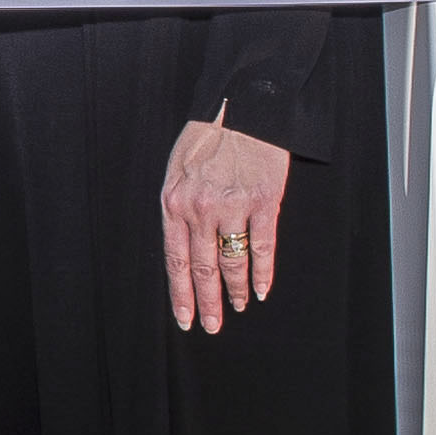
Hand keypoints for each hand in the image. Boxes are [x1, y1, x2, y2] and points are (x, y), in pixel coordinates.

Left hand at [162, 116, 291, 334]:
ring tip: (236, 309)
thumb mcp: (177, 172)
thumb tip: (183, 246)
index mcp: (173, 204)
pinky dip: (262, 272)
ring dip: (234, 290)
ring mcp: (232, 207)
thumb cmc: (207, 138)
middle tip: (210, 327)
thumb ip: (179, 208)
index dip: (180, 293)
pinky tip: (260, 289)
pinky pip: (262, 247)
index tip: (184, 317)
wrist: (241, 108)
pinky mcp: (262, 201)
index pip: (175, 260)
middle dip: (206, 302)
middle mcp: (199, 209)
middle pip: (202, 268)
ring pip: (232, 261)